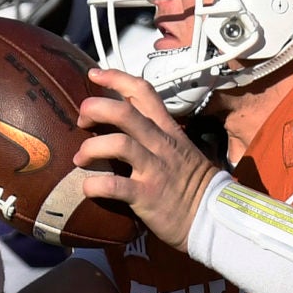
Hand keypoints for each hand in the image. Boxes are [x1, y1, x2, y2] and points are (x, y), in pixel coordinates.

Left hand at [76, 69, 221, 249]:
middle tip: (82, 121)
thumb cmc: (193, 187)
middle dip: (95, 109)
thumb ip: (157, 135)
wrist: (212, 219)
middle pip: (123, 112)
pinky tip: (88, 188)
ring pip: (117, 143)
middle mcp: (160, 145)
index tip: (94, 74)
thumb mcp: (181, 150)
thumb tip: (126, 126)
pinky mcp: (147, 196)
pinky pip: (114, 186)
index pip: (143, 92)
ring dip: (90, 148)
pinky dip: (94, 185)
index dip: (116, 78)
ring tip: (80, 159)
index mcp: (168, 130)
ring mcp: (154, 169)